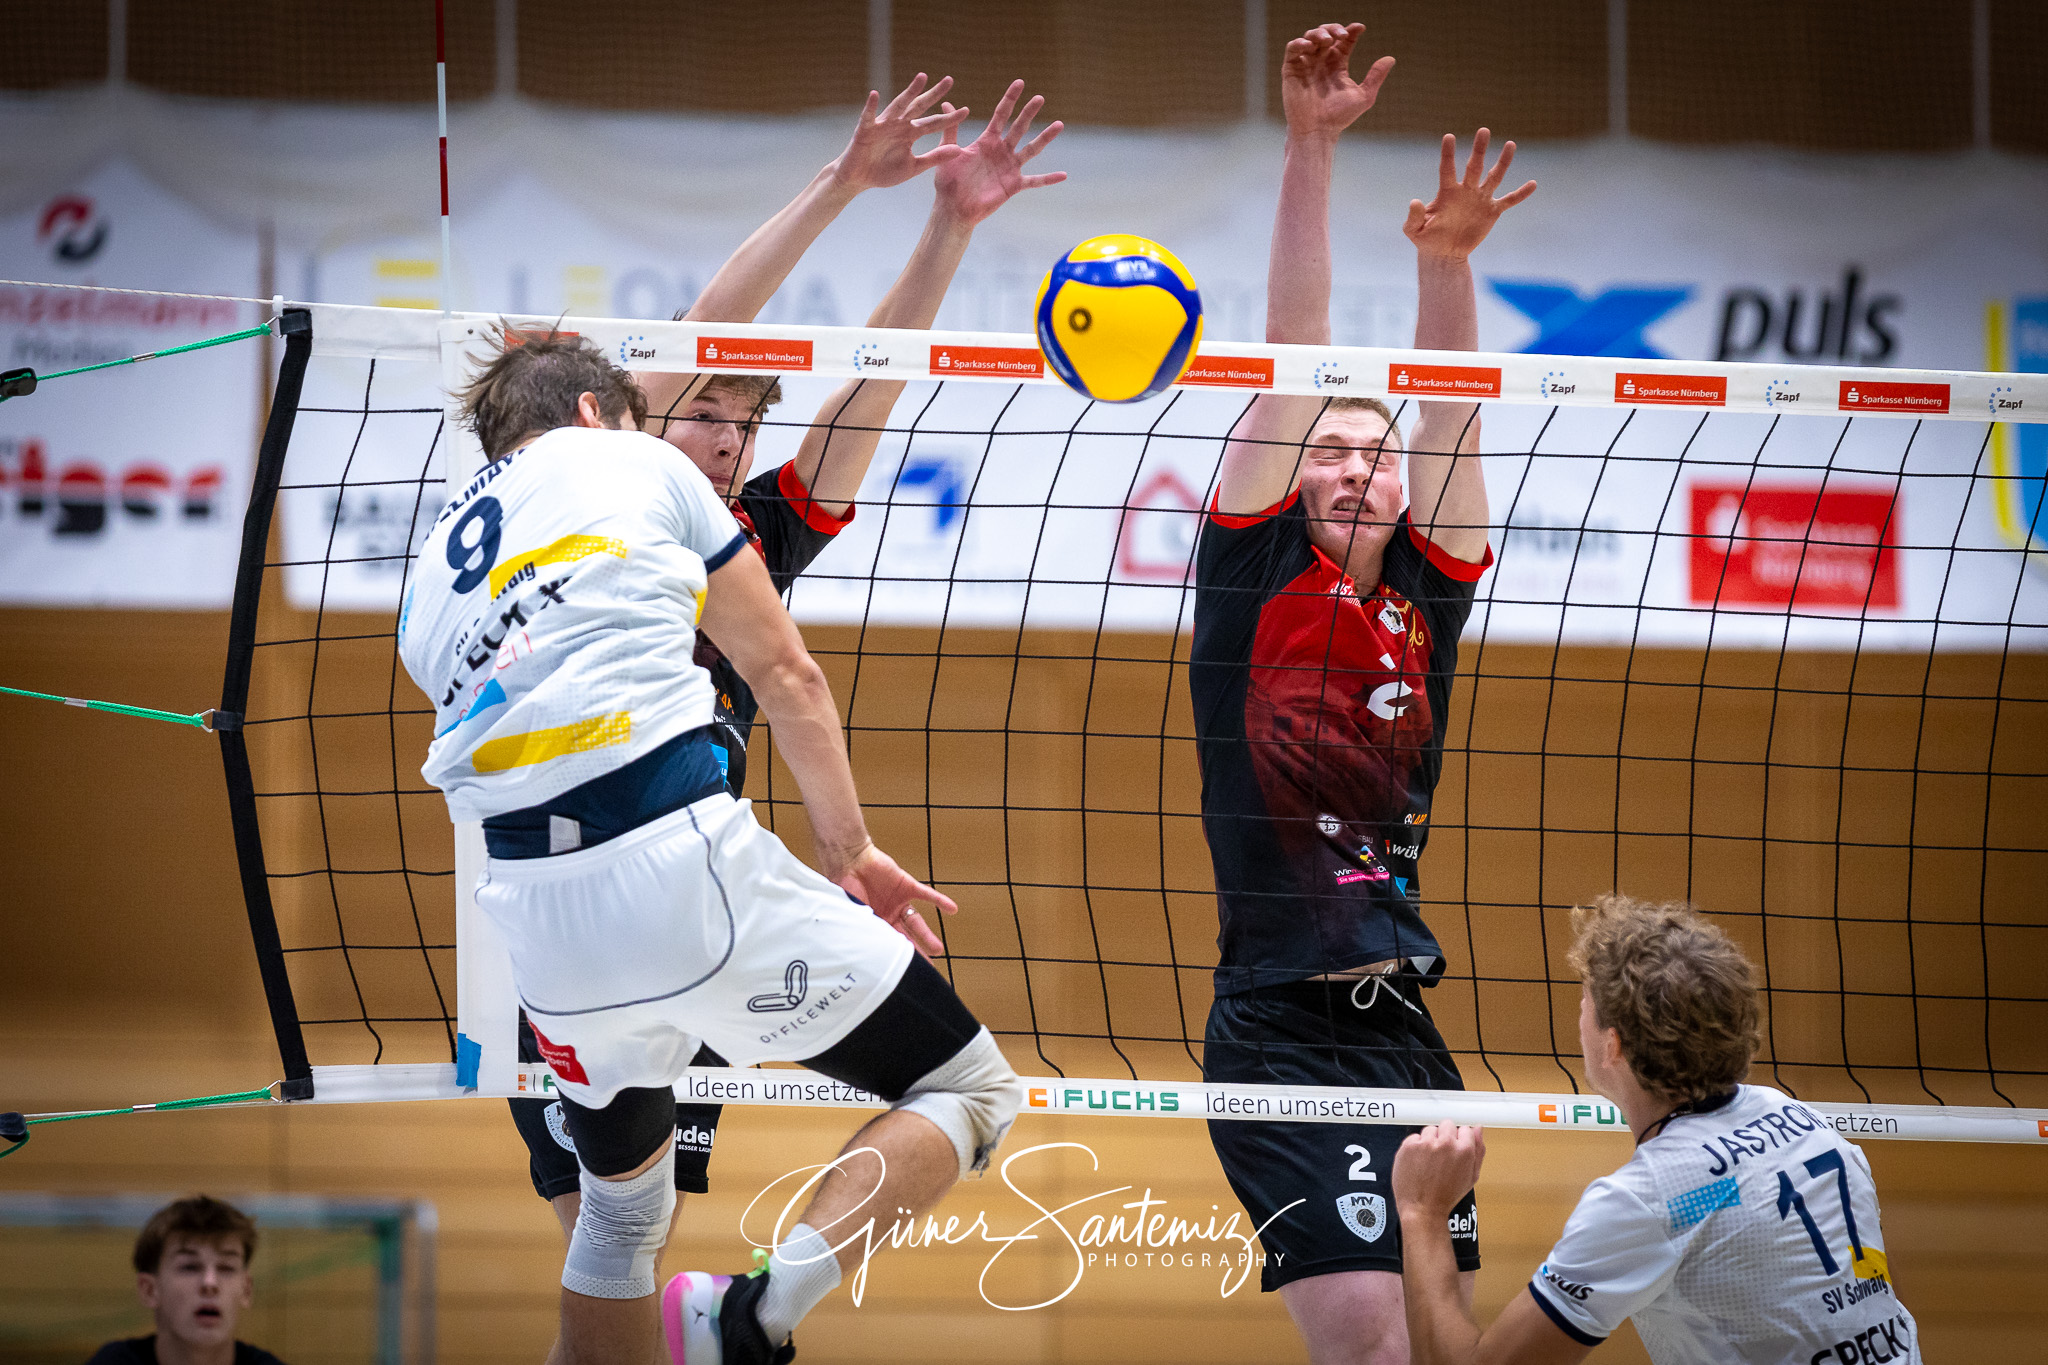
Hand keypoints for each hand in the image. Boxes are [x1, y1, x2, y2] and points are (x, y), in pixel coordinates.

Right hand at [828, 73, 971, 192]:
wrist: (859, 179)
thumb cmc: (884, 172)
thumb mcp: (914, 167)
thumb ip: (935, 158)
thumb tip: (959, 150)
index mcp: (911, 133)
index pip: (934, 123)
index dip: (949, 118)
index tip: (967, 111)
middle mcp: (899, 124)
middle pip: (920, 106)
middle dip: (934, 94)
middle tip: (950, 80)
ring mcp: (883, 124)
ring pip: (899, 105)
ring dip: (910, 92)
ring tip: (922, 78)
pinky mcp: (866, 130)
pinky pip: (869, 116)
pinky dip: (871, 106)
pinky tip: (875, 94)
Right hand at [831, 842, 957, 957]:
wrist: (850, 860)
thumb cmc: (845, 886)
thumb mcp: (853, 913)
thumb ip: (863, 929)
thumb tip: (869, 951)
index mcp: (874, 923)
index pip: (889, 944)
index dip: (897, 957)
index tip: (904, 973)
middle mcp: (888, 915)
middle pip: (905, 937)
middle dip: (916, 952)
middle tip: (927, 968)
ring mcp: (898, 901)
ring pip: (916, 922)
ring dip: (927, 935)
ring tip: (938, 949)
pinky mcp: (906, 886)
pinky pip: (926, 895)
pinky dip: (939, 902)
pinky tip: (952, 909)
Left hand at [932, 80, 1066, 227]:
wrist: (953, 208)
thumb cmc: (948, 182)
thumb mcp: (948, 151)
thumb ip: (951, 129)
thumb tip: (947, 103)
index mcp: (986, 141)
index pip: (1001, 115)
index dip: (1010, 99)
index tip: (1020, 82)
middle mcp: (1001, 151)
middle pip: (1018, 127)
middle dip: (1029, 112)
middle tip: (1040, 98)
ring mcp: (1009, 167)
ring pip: (1031, 149)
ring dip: (1045, 138)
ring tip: (1059, 124)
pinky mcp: (1013, 185)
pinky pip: (1034, 181)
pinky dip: (1048, 178)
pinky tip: (1063, 175)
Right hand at [1281, 23, 1393, 140]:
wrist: (1318, 131)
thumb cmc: (1339, 118)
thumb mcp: (1364, 96)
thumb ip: (1375, 77)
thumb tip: (1391, 58)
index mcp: (1338, 66)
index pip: (1344, 42)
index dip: (1351, 32)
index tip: (1360, 28)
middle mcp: (1321, 63)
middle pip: (1326, 34)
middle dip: (1334, 29)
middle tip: (1342, 35)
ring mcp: (1306, 65)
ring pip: (1310, 37)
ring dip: (1318, 33)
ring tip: (1327, 40)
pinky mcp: (1291, 70)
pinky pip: (1292, 49)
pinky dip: (1300, 43)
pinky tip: (1310, 46)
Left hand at [1392, 1123, 1485, 1220]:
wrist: (1423, 1208)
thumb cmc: (1447, 1195)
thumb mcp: (1471, 1176)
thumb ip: (1478, 1150)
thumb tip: (1478, 1128)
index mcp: (1464, 1150)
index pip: (1465, 1129)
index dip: (1460, 1141)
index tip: (1454, 1150)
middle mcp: (1446, 1143)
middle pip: (1447, 1125)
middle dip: (1445, 1137)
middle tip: (1441, 1156)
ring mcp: (1426, 1143)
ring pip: (1430, 1130)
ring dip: (1429, 1141)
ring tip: (1429, 1162)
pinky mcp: (1409, 1145)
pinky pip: (1414, 1137)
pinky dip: (1415, 1147)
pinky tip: (1418, 1163)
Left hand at [1402, 129, 1535, 261]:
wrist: (1444, 254)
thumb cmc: (1426, 239)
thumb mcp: (1414, 230)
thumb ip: (1414, 217)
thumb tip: (1414, 201)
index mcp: (1447, 192)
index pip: (1447, 169)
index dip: (1448, 154)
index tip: (1449, 137)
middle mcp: (1466, 190)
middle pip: (1474, 166)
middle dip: (1479, 149)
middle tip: (1483, 130)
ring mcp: (1480, 199)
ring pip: (1494, 177)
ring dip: (1503, 162)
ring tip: (1510, 144)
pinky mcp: (1492, 211)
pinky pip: (1509, 200)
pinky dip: (1521, 194)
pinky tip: (1533, 184)